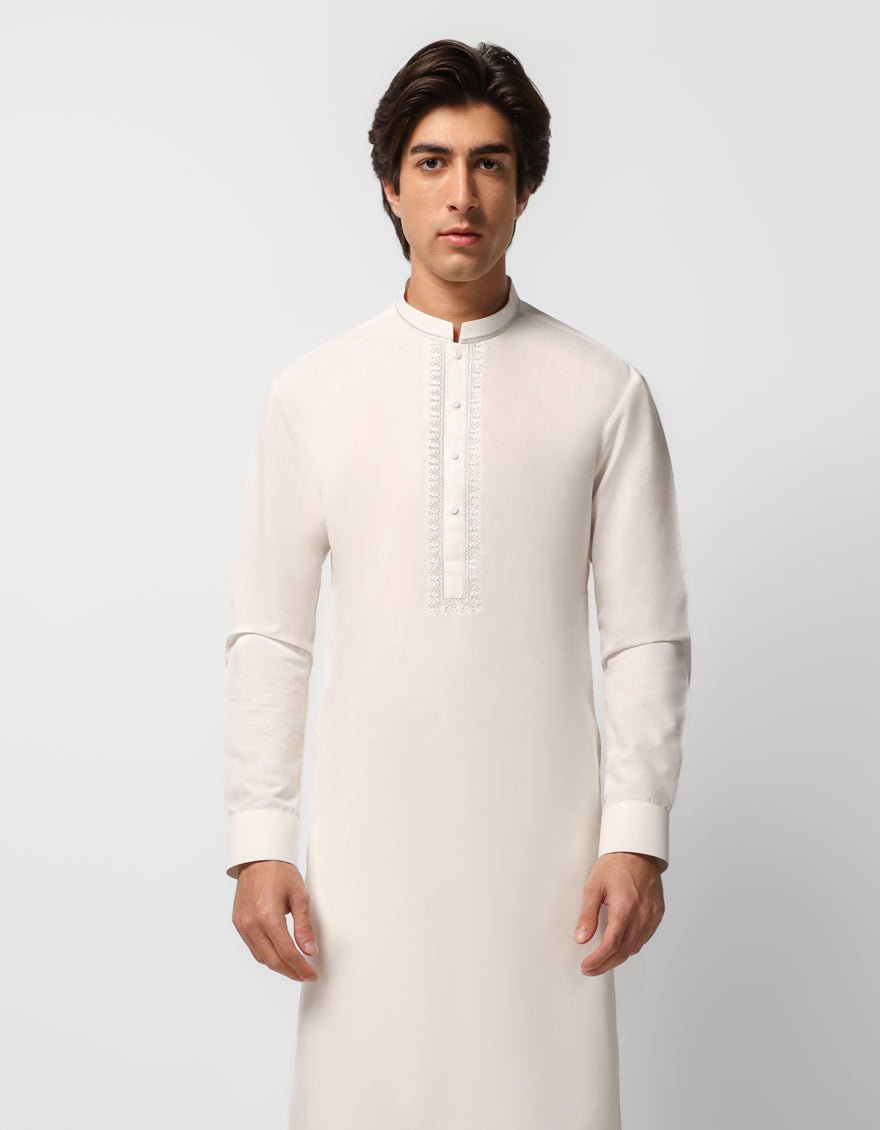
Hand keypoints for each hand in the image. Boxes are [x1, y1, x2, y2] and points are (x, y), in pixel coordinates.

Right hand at [232, 860, 319, 981]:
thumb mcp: (300, 896)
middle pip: (272, 960)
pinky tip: (279, 953)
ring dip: (278, 965)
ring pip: (261, 957)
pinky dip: (266, 954)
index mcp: (268, 916)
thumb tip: (309, 951)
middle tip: (306, 975)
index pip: (287, 953)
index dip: (301, 968)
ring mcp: (242, 924)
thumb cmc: (280, 872)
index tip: (312, 975)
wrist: (258, 857)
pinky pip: (253, 946)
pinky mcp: (238, 922)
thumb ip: (304, 926)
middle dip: (290, 972)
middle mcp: (251, 924)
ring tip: (295, 966)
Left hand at [573, 851, 664, 975]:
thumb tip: (581, 938)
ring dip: (618, 957)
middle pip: (624, 951)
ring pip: (635, 947)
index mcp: (625, 907)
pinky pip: (644, 938)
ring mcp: (652, 916)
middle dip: (605, 964)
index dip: (598, 960)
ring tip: (602, 960)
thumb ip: (587, 915)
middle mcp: (642, 915)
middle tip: (590, 969)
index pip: (611, 944)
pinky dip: (631, 946)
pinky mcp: (657, 915)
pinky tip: (620, 946)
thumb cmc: (615, 864)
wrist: (638, 851)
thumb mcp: (593, 886)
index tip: (586, 966)